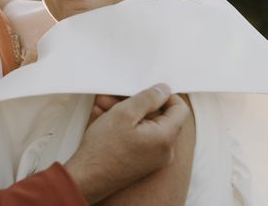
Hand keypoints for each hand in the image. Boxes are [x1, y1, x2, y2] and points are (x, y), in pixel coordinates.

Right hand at [64, 85, 187, 203]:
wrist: (87, 178)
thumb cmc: (103, 148)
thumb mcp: (124, 113)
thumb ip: (148, 98)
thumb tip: (164, 89)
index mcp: (165, 138)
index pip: (180, 109)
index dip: (165, 95)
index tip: (145, 90)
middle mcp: (165, 151)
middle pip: (160, 116)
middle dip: (137, 103)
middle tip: (115, 96)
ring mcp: (154, 158)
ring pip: (147, 125)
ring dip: (128, 113)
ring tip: (103, 106)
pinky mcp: (143, 161)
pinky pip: (140, 136)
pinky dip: (126, 126)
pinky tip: (105, 118)